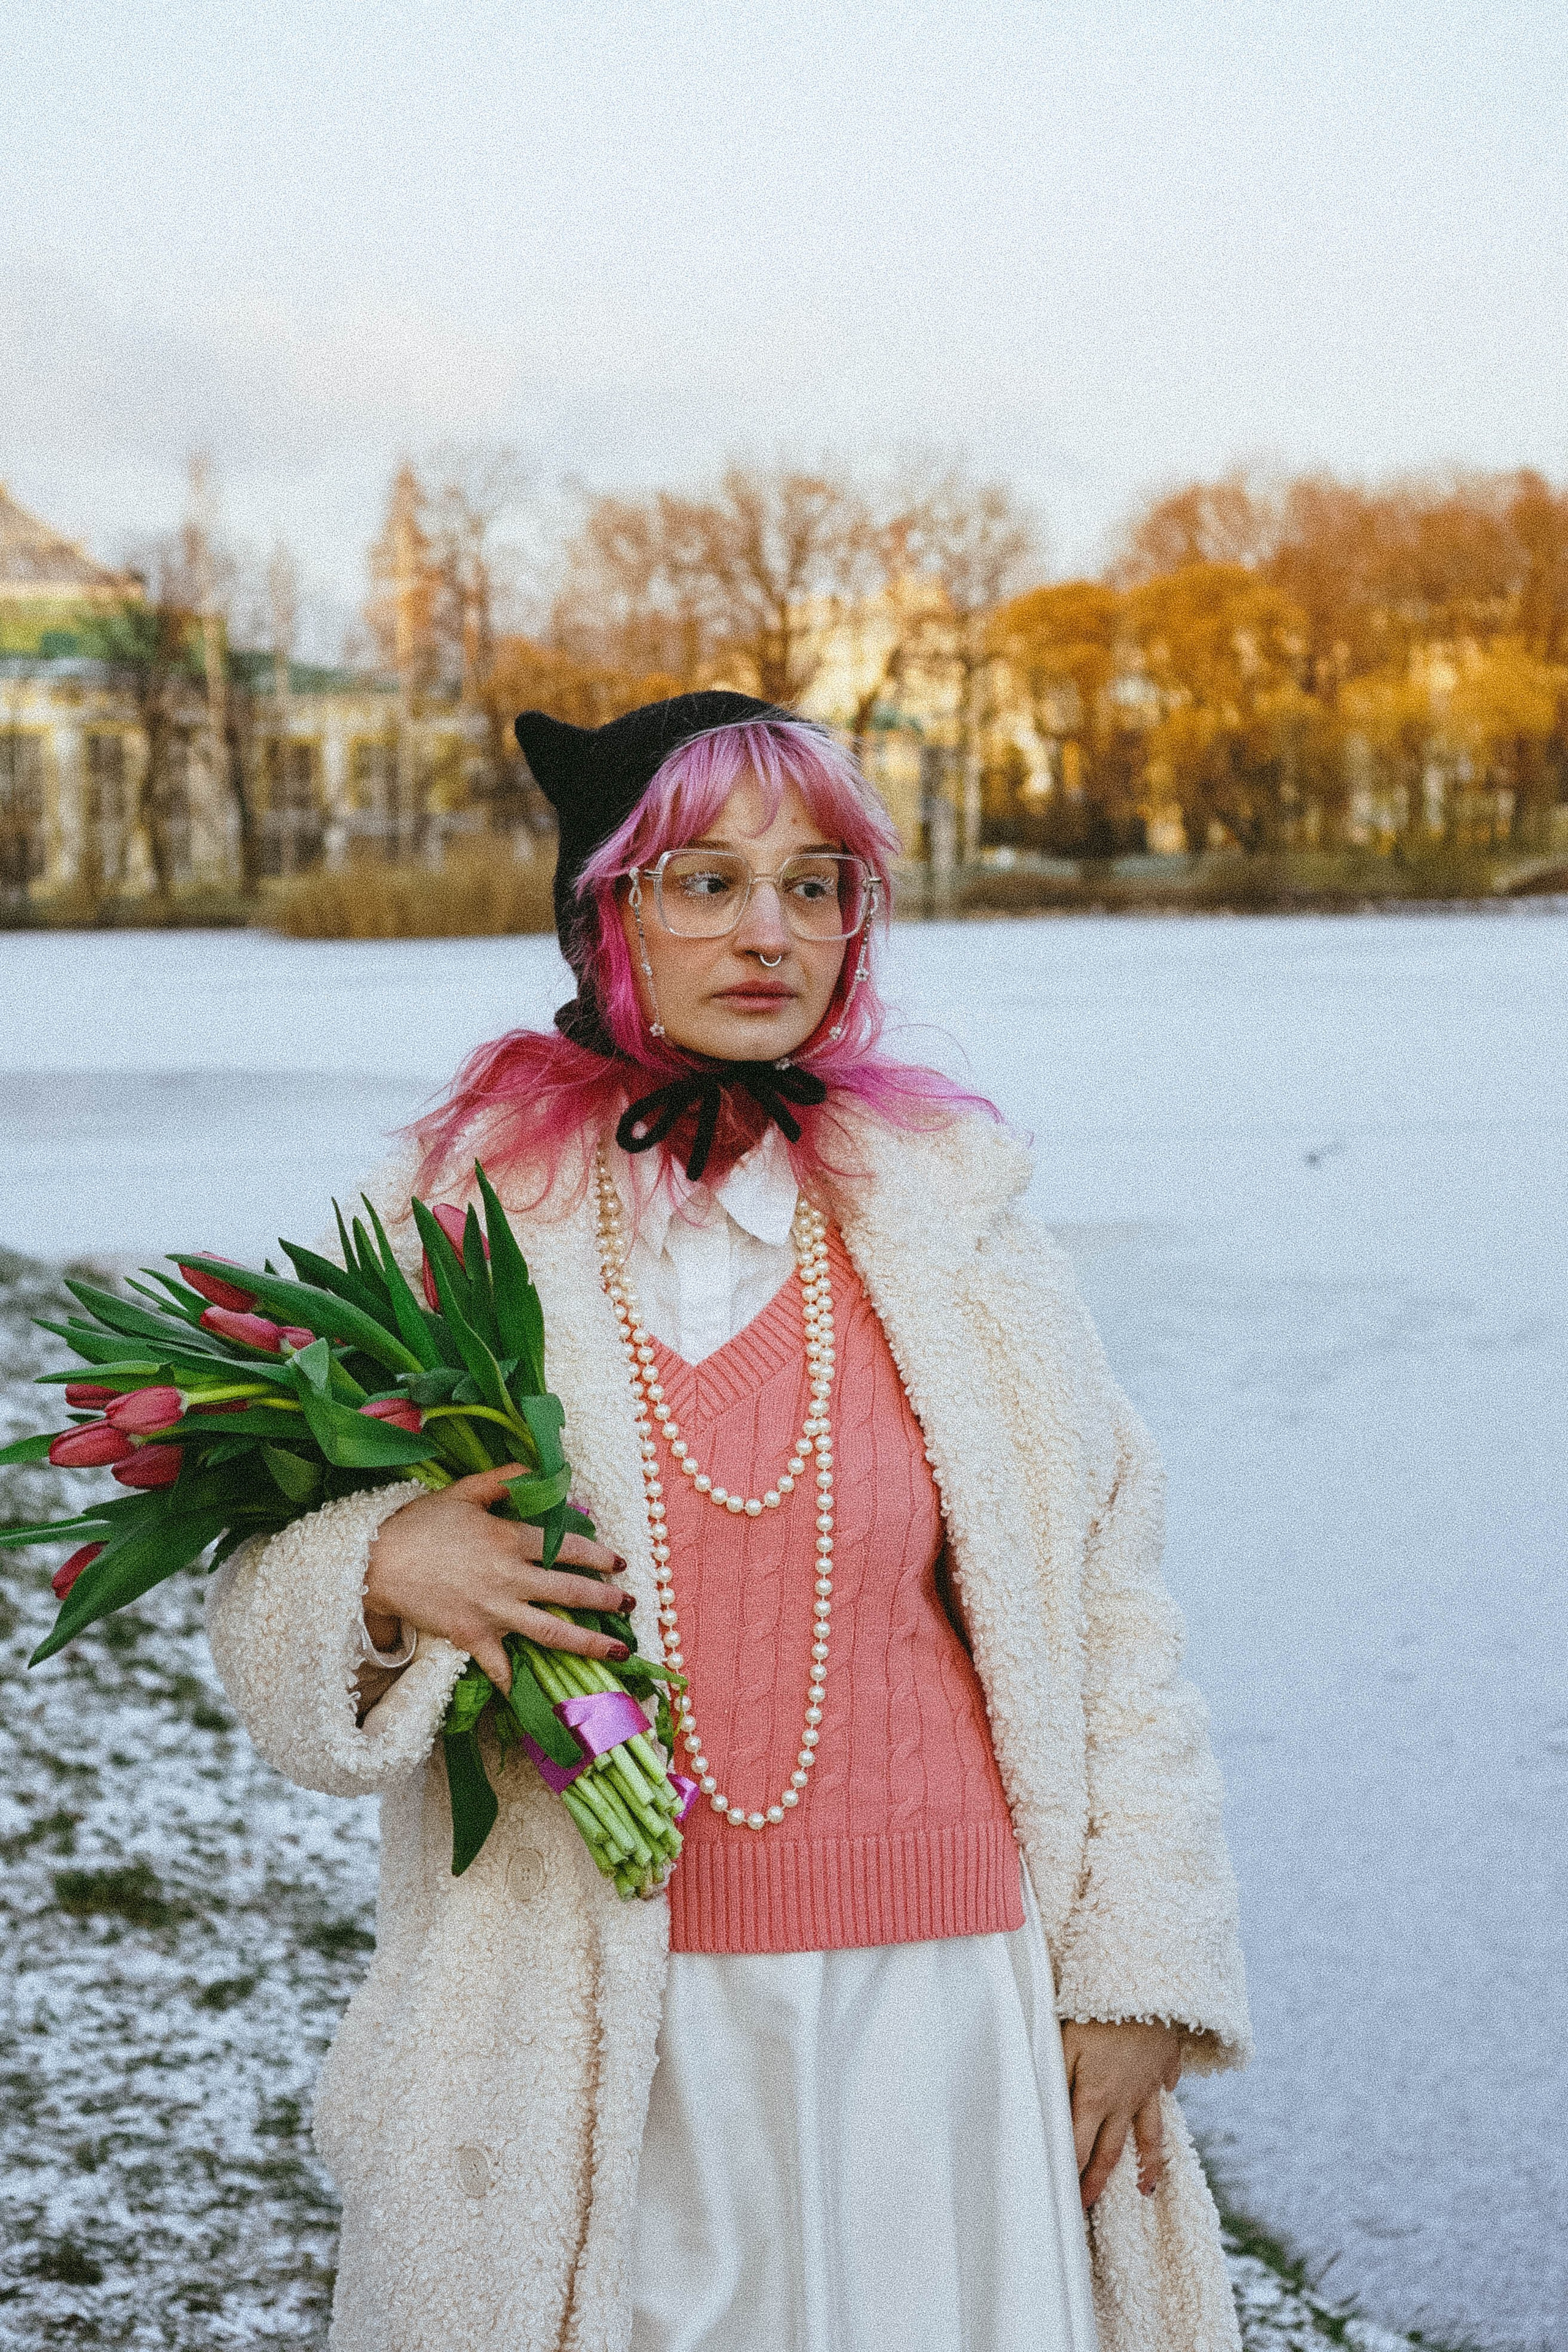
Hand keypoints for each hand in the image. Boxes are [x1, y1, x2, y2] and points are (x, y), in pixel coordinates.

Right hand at [363, 1464, 634, 1691]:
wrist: (376, 1563)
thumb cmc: (420, 1523)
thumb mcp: (464, 1491)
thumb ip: (506, 1481)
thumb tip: (544, 1472)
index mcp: (510, 1540)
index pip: (568, 1547)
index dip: (598, 1554)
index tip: (619, 1562)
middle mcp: (510, 1578)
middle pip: (570, 1591)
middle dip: (606, 1600)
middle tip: (630, 1604)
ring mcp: (494, 1612)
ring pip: (551, 1632)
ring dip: (589, 1643)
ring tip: (616, 1651)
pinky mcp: (474, 1638)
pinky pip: (501, 1667)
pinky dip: (517, 1683)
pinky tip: (537, 1697)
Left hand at [1059, 2019, 1183, 2208]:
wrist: (1146, 1987)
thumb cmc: (1095, 2013)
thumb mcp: (1063, 2044)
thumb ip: (1053, 2081)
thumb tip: (1044, 2119)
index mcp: (1093, 2098)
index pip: (1077, 2149)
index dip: (1068, 2177)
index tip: (1061, 2200)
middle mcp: (1123, 2103)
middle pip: (1109, 2152)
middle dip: (1097, 2183)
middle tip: (1087, 2209)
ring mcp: (1147, 2089)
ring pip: (1147, 2138)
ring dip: (1145, 2167)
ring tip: (1144, 2190)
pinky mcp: (1164, 2070)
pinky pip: (1164, 2100)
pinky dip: (1164, 2111)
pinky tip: (1163, 2118)